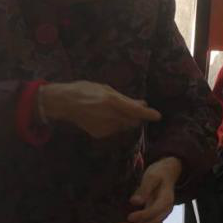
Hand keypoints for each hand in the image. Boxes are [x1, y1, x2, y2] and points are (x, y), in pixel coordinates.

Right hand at [39, 81, 160, 138]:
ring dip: (124, 120)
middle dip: (135, 116)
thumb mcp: (106, 89)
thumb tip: (142, 103)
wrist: (64, 103)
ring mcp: (104, 127)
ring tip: (108, 109)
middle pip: (132, 120)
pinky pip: (114, 130)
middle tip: (131, 107)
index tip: (158, 116)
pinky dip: (113, 124)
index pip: (135, 110)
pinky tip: (101, 116)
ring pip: (124, 126)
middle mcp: (110, 116)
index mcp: (112, 101)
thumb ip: (124, 99)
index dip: (148, 114)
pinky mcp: (99, 134)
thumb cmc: (85, 90)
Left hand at [115, 157, 181, 222]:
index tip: (129, 217)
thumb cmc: (159, 174)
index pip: (155, 211)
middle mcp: (165, 211)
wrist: (168, 174)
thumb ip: (144, 189)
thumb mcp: (152, 177)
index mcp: (166, 200)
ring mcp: (160, 215)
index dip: (143, 216)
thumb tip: (134, 201)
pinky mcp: (155, 217)